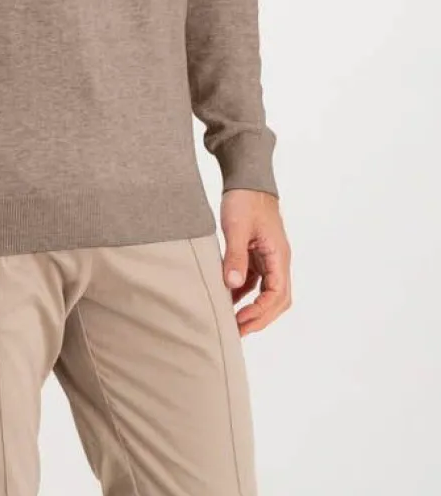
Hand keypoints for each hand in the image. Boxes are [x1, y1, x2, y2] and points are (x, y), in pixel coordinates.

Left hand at [219, 188, 291, 336]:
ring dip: (252, 307)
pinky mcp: (257, 253)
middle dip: (259, 317)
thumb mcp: (237, 227)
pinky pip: (254, 280)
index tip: (240, 322)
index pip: (277, 295)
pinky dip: (243, 292)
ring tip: (231, 321)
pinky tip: (227, 298)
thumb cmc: (244, 199)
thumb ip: (235, 256)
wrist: (247, 177)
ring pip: (266, 292)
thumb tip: (232, 286)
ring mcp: (269, 257)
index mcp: (279, 256)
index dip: (260, 313)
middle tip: (236, 330)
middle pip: (276, 299)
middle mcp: (278, 260)